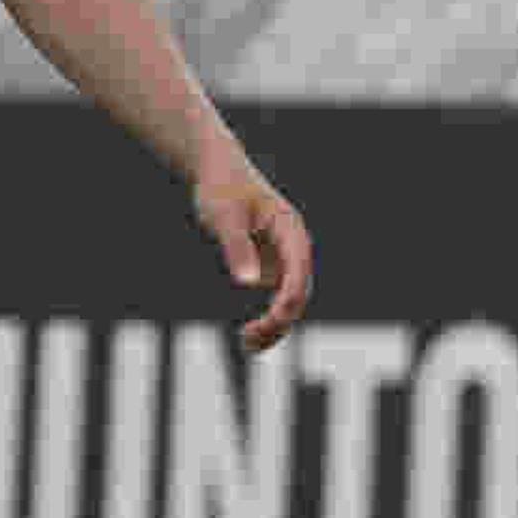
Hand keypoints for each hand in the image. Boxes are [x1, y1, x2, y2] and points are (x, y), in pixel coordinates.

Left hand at [192, 158, 313, 354]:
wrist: (218, 172)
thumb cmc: (222, 187)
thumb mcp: (224, 215)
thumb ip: (236, 247)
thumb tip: (248, 284)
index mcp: (290, 229)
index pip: (299, 270)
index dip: (289, 298)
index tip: (272, 320)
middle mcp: (293, 248)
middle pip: (298, 293)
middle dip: (279, 320)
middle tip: (248, 339)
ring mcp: (284, 260)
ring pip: (290, 304)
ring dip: (274, 328)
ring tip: (246, 346)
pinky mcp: (271, 269)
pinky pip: (276, 302)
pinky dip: (266, 322)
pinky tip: (246, 339)